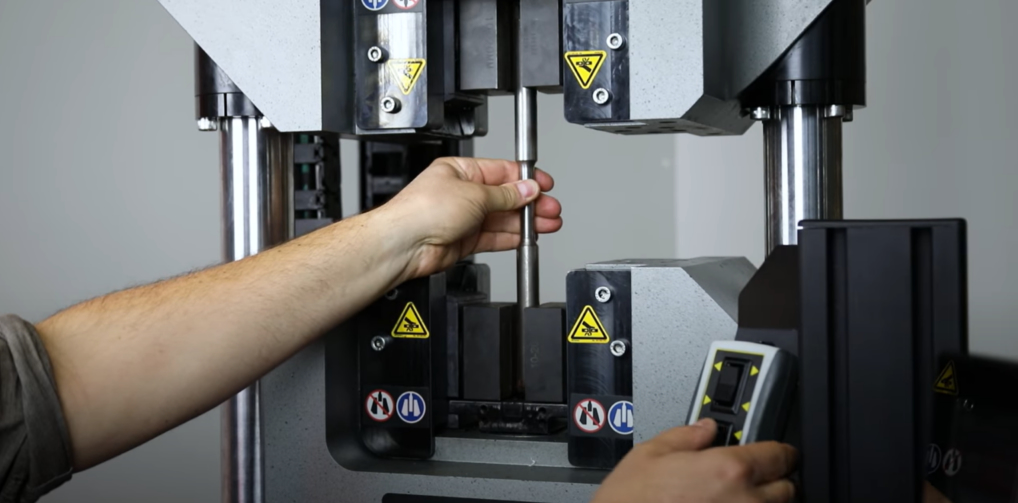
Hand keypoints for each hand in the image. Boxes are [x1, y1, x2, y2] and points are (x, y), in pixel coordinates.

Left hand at [379, 157, 561, 279]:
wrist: (405, 244)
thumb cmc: (422, 210)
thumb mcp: (473, 194)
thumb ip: (505, 194)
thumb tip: (527, 188)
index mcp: (460, 171)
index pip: (501, 171)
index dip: (525, 178)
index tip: (544, 184)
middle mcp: (462, 193)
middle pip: (505, 196)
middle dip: (530, 203)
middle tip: (551, 208)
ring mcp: (463, 217)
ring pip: (502, 218)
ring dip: (525, 222)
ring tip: (547, 224)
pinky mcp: (464, 239)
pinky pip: (494, 237)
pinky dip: (512, 237)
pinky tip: (527, 236)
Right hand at [593, 419, 797, 502]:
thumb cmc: (630, 502)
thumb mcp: (650, 454)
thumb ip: (685, 436)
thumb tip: (704, 429)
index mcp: (728, 470)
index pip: (780, 455)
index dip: (778, 451)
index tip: (775, 453)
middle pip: (787, 489)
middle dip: (774, 480)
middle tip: (754, 477)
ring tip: (735, 498)